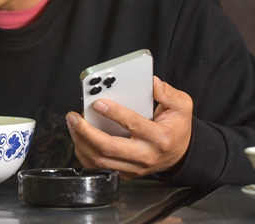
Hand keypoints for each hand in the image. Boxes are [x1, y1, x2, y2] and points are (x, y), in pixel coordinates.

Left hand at [66, 76, 191, 178]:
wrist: (180, 154)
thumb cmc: (177, 129)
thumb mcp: (182, 107)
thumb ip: (167, 93)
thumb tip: (151, 82)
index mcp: (159, 137)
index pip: (133, 125)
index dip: (114, 113)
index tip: (98, 103)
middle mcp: (145, 155)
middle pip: (109, 147)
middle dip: (86, 131)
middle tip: (74, 117)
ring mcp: (133, 167)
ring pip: (100, 160)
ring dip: (81, 142)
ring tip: (72, 124)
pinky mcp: (125, 173)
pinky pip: (99, 167)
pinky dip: (84, 153)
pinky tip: (78, 138)